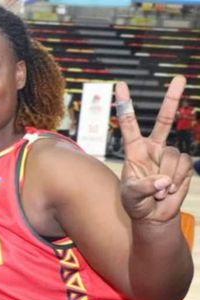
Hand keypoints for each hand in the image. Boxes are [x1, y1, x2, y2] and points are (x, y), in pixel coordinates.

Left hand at [115, 76, 192, 222]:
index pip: (129, 123)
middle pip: (164, 120)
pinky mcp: (182, 164)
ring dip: (167, 176)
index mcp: (134, 150)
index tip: (120, 85)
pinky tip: (169, 189)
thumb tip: (163, 181)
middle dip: (172, 99)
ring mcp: (168, 155)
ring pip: (173, 154)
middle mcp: (152, 148)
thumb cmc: (136, 204)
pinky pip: (184, 165)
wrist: (154, 215)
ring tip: (159, 190)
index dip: (125, 105)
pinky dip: (177, 179)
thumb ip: (144, 188)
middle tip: (179, 78)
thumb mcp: (132, 196)